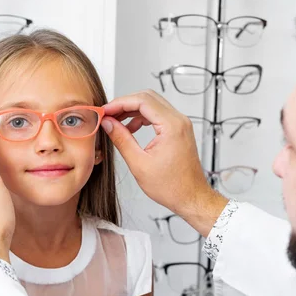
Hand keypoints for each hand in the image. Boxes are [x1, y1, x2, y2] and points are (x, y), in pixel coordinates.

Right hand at [102, 90, 227, 235]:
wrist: (191, 197)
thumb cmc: (171, 186)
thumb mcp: (139, 164)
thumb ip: (122, 139)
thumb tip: (108, 123)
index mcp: (171, 126)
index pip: (142, 101)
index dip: (120, 103)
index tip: (105, 110)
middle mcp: (179, 121)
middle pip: (148, 98)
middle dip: (125, 103)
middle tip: (108, 114)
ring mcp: (181, 124)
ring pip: (153, 105)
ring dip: (133, 110)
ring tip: (116, 122)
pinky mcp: (179, 130)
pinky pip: (159, 115)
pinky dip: (143, 117)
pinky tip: (131, 129)